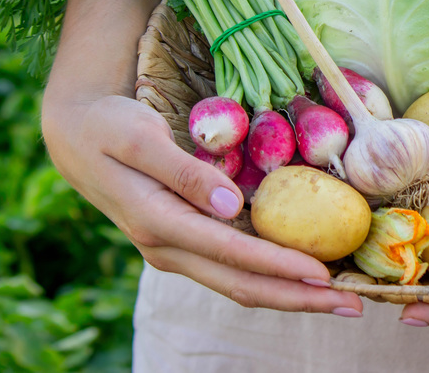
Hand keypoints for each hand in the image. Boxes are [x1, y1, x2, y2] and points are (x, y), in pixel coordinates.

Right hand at [41, 93, 364, 316]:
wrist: (74, 135)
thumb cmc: (109, 126)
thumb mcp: (141, 137)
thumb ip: (184, 172)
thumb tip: (232, 205)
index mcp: (158, 223)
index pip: (230, 253)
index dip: (278, 265)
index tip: (322, 272)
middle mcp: (169, 248)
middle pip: (242, 285)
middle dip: (299, 297)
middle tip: (354, 303)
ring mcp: (177, 250)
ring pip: (240, 284)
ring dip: (291, 294)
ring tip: (341, 296)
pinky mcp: (185, 243)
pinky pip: (234, 268)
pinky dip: (272, 275)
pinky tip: (305, 273)